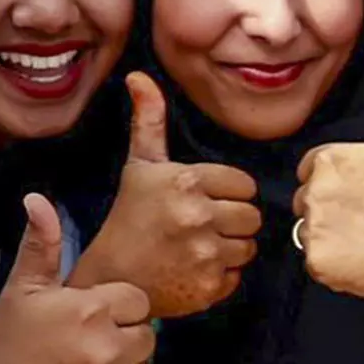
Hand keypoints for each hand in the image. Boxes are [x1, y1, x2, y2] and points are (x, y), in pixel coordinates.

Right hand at [0, 195, 156, 363]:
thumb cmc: (8, 347)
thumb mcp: (22, 291)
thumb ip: (41, 245)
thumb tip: (37, 198)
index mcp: (90, 311)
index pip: (137, 302)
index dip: (114, 311)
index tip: (87, 321)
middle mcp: (106, 351)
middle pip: (146, 338)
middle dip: (122, 342)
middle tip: (84, 351)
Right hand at [76, 76, 264, 316]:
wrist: (111, 276)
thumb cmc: (129, 217)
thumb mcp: (140, 166)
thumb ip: (148, 120)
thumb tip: (139, 77)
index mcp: (187, 181)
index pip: (243, 185)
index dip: (226, 192)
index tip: (202, 200)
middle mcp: (199, 216)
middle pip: (252, 216)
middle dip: (231, 220)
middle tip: (202, 225)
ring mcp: (206, 254)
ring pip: (248, 247)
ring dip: (229, 248)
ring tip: (198, 247)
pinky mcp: (209, 287)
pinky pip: (237, 276)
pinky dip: (221, 275)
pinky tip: (195, 269)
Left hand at [290, 56, 363, 343]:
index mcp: (329, 158)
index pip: (313, 169)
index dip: (340, 182)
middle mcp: (315, 190)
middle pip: (307, 200)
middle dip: (332, 208)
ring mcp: (315, 227)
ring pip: (309, 230)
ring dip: (331, 236)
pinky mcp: (317, 260)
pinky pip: (314, 260)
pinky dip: (334, 264)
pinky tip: (363, 259)